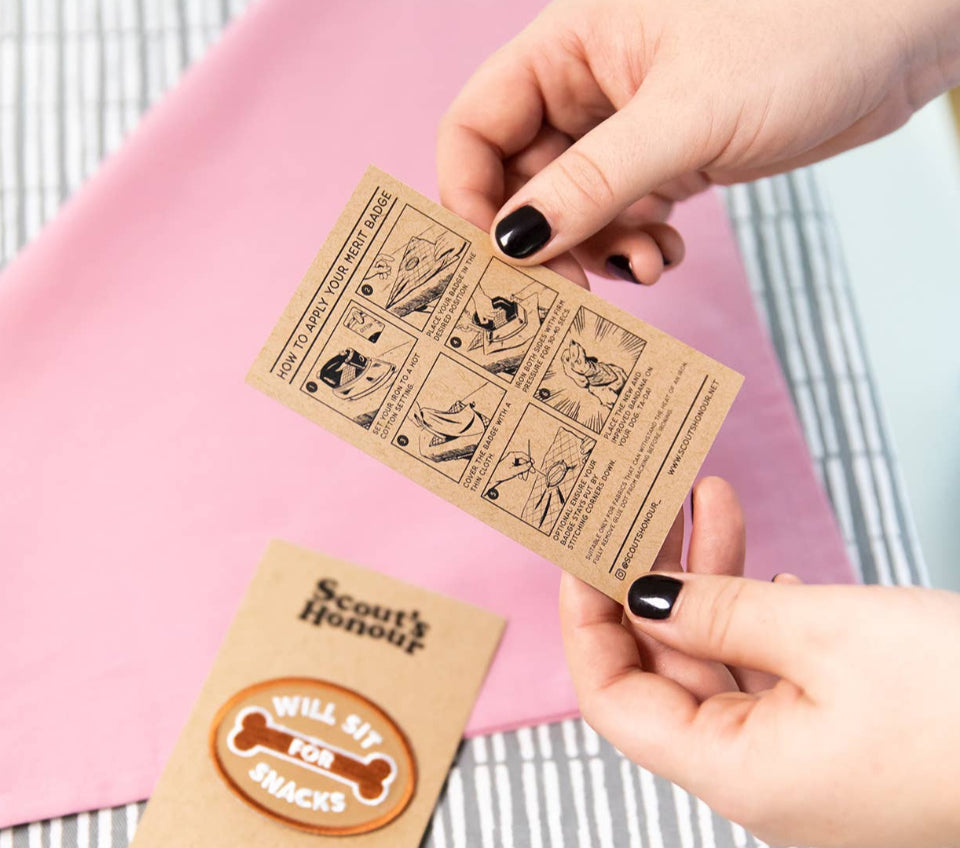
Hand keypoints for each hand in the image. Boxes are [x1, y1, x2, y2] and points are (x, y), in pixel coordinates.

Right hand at [438, 0, 959, 285]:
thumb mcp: (684, 115)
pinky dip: (635, 247)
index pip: (476, 125)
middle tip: (565, 295)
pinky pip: (622, 217)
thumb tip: (511, 243)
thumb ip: (591, 182)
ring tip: (643, 266)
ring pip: (572, 209)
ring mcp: (628, 127)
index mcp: (569, 46)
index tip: (492, 262)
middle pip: (520, 180)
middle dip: (541, 242)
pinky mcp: (669, 158)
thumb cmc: (803, 32)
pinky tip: (667, 256)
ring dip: (596, 251)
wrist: (901, 29)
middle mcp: (587, 87)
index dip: (469, 196)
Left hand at [560, 476, 959, 847]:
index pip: (616, 702)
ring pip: (722, 666)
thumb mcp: (826, 635)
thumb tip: (643, 597)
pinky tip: (765, 572)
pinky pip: (771, 678)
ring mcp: (800, 764)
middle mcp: (756, 780)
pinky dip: (759, 621)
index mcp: (735, 774)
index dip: (589, 625)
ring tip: (708, 501)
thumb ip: (719, 613)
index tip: (583, 555)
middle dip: (653, 585)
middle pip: (666, 675)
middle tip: (647, 508)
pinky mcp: (840, 742)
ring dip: (712, 587)